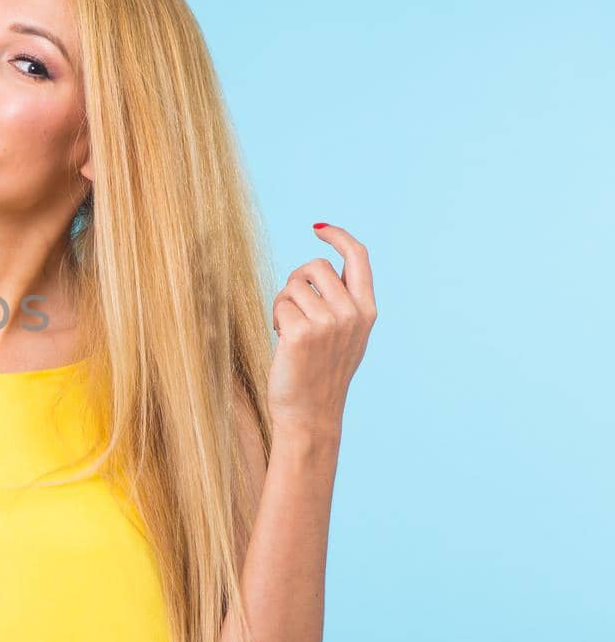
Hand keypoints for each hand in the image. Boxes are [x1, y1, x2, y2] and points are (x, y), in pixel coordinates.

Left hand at [268, 222, 377, 434]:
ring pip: (294, 285)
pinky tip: (282, 342)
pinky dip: (275, 319)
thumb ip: (343, 302)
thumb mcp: (346, 334)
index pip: (358, 257)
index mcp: (367, 311)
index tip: (319, 229)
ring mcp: (328, 323)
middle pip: (315, 266)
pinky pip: (279, 305)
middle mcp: (352, 314)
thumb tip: (321, 267)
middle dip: (297, 282)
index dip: (338, 236)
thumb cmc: (321, 371)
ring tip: (290, 330)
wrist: (311, 412)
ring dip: (284, 303)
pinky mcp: (302, 333)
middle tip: (295, 309)